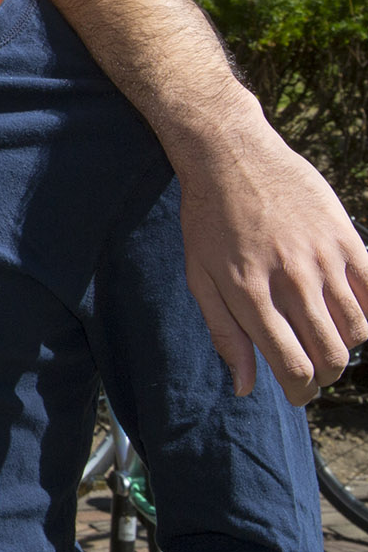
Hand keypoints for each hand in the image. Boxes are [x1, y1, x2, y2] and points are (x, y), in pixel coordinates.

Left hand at [176, 109, 367, 400]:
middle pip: (331, 354)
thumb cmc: (208, 222)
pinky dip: (367, 311)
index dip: (301, 391)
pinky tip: (347, 311)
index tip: (298, 393)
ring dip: (346, 346)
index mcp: (249, 295)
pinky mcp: (347, 238)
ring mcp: (323, 259)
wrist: (232, 157)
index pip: (292, 365)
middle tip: (314, 372)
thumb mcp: (200, 278)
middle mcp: (291, 280)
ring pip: (357, 329)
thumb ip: (225, 334)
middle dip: (324, 375)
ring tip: (326, 339)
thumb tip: (245, 387)